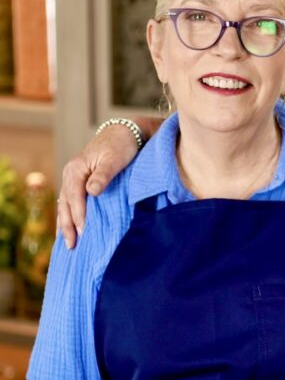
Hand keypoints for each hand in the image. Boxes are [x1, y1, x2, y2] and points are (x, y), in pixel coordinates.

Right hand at [58, 122, 142, 248]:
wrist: (125, 133)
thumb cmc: (121, 146)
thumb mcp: (114, 159)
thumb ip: (103, 176)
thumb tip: (92, 192)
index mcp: (76, 170)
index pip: (74, 198)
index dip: (78, 216)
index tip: (84, 233)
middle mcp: (71, 175)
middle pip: (65, 204)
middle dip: (67, 226)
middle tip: (71, 246)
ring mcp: (74, 179)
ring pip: (65, 205)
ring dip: (66, 224)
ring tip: (68, 244)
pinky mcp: (81, 183)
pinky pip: (71, 203)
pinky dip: (70, 216)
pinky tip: (71, 229)